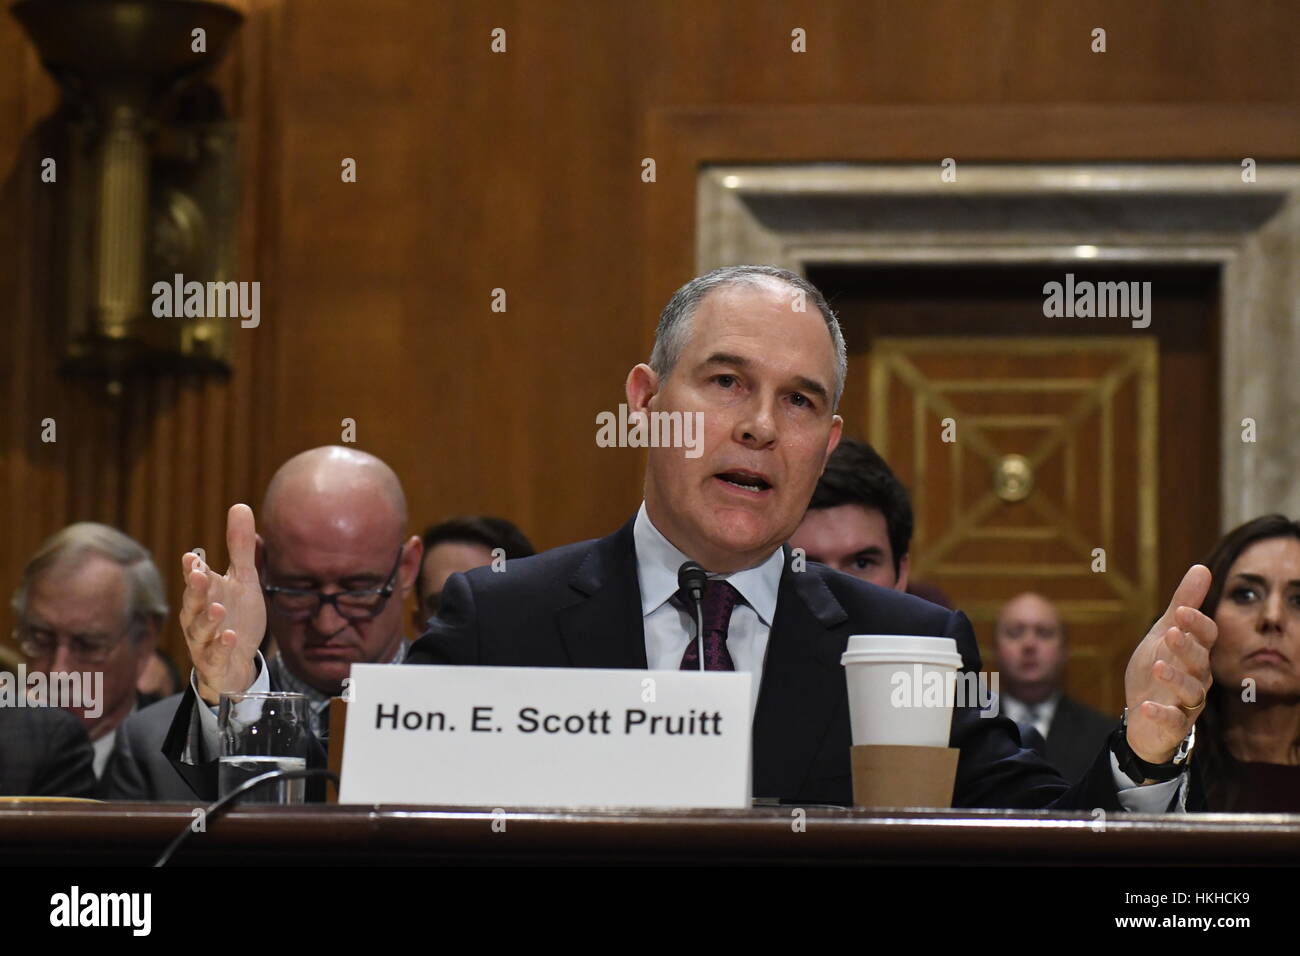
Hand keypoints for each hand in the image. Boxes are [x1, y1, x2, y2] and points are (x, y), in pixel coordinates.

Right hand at [179, 504, 266, 704]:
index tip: (193, 557)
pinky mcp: (213, 662)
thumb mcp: (244, 580)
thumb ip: (241, 547)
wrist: (238, 661)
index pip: (197, 578)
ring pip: (199, 629)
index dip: (194, 569)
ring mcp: (203, 640)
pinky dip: (220, 646)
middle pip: (192, 601)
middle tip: (200, 574)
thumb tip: (240, 505)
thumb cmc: (237, 616)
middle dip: (195, 589)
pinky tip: (230, 637)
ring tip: (217, 608)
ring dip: (207, 619)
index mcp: (205, 593)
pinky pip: (214, 655)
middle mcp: (198, 616)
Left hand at [1123, 565, 1216, 765]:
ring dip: (1175, 679)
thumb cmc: (1157, 668)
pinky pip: (1172, 720)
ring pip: (1191, 691)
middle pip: (1199, 661)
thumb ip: (1182, 604)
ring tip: (1157, 666)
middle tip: (1171, 633)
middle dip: (1187, 647)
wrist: (1142, 715)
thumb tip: (1202, 568)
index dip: (1196, 624)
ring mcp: (1187, 703)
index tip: (1181, 611)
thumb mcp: (1163, 633)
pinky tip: (1145, 706)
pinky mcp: (1174, 724)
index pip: (1206, 636)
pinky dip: (1160, 713)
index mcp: (1196, 653)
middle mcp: (1197, 677)